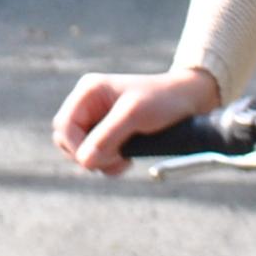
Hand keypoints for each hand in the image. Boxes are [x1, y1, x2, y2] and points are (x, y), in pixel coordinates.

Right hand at [52, 66, 221, 177]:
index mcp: (89, 92)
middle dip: (88, 155)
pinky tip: (127, 159)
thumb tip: (84, 160)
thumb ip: (107, 136)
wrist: (190, 99)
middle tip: (115, 159)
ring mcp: (98, 119)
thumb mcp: (135, 115)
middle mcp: (89, 104)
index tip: (97, 159)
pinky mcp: (110, 133)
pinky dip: (108, 163)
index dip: (76, 146)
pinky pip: (96, 155)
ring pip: (81, 150)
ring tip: (124, 160)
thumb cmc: (164, 100)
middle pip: (67, 140)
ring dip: (100, 161)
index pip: (64, 126)